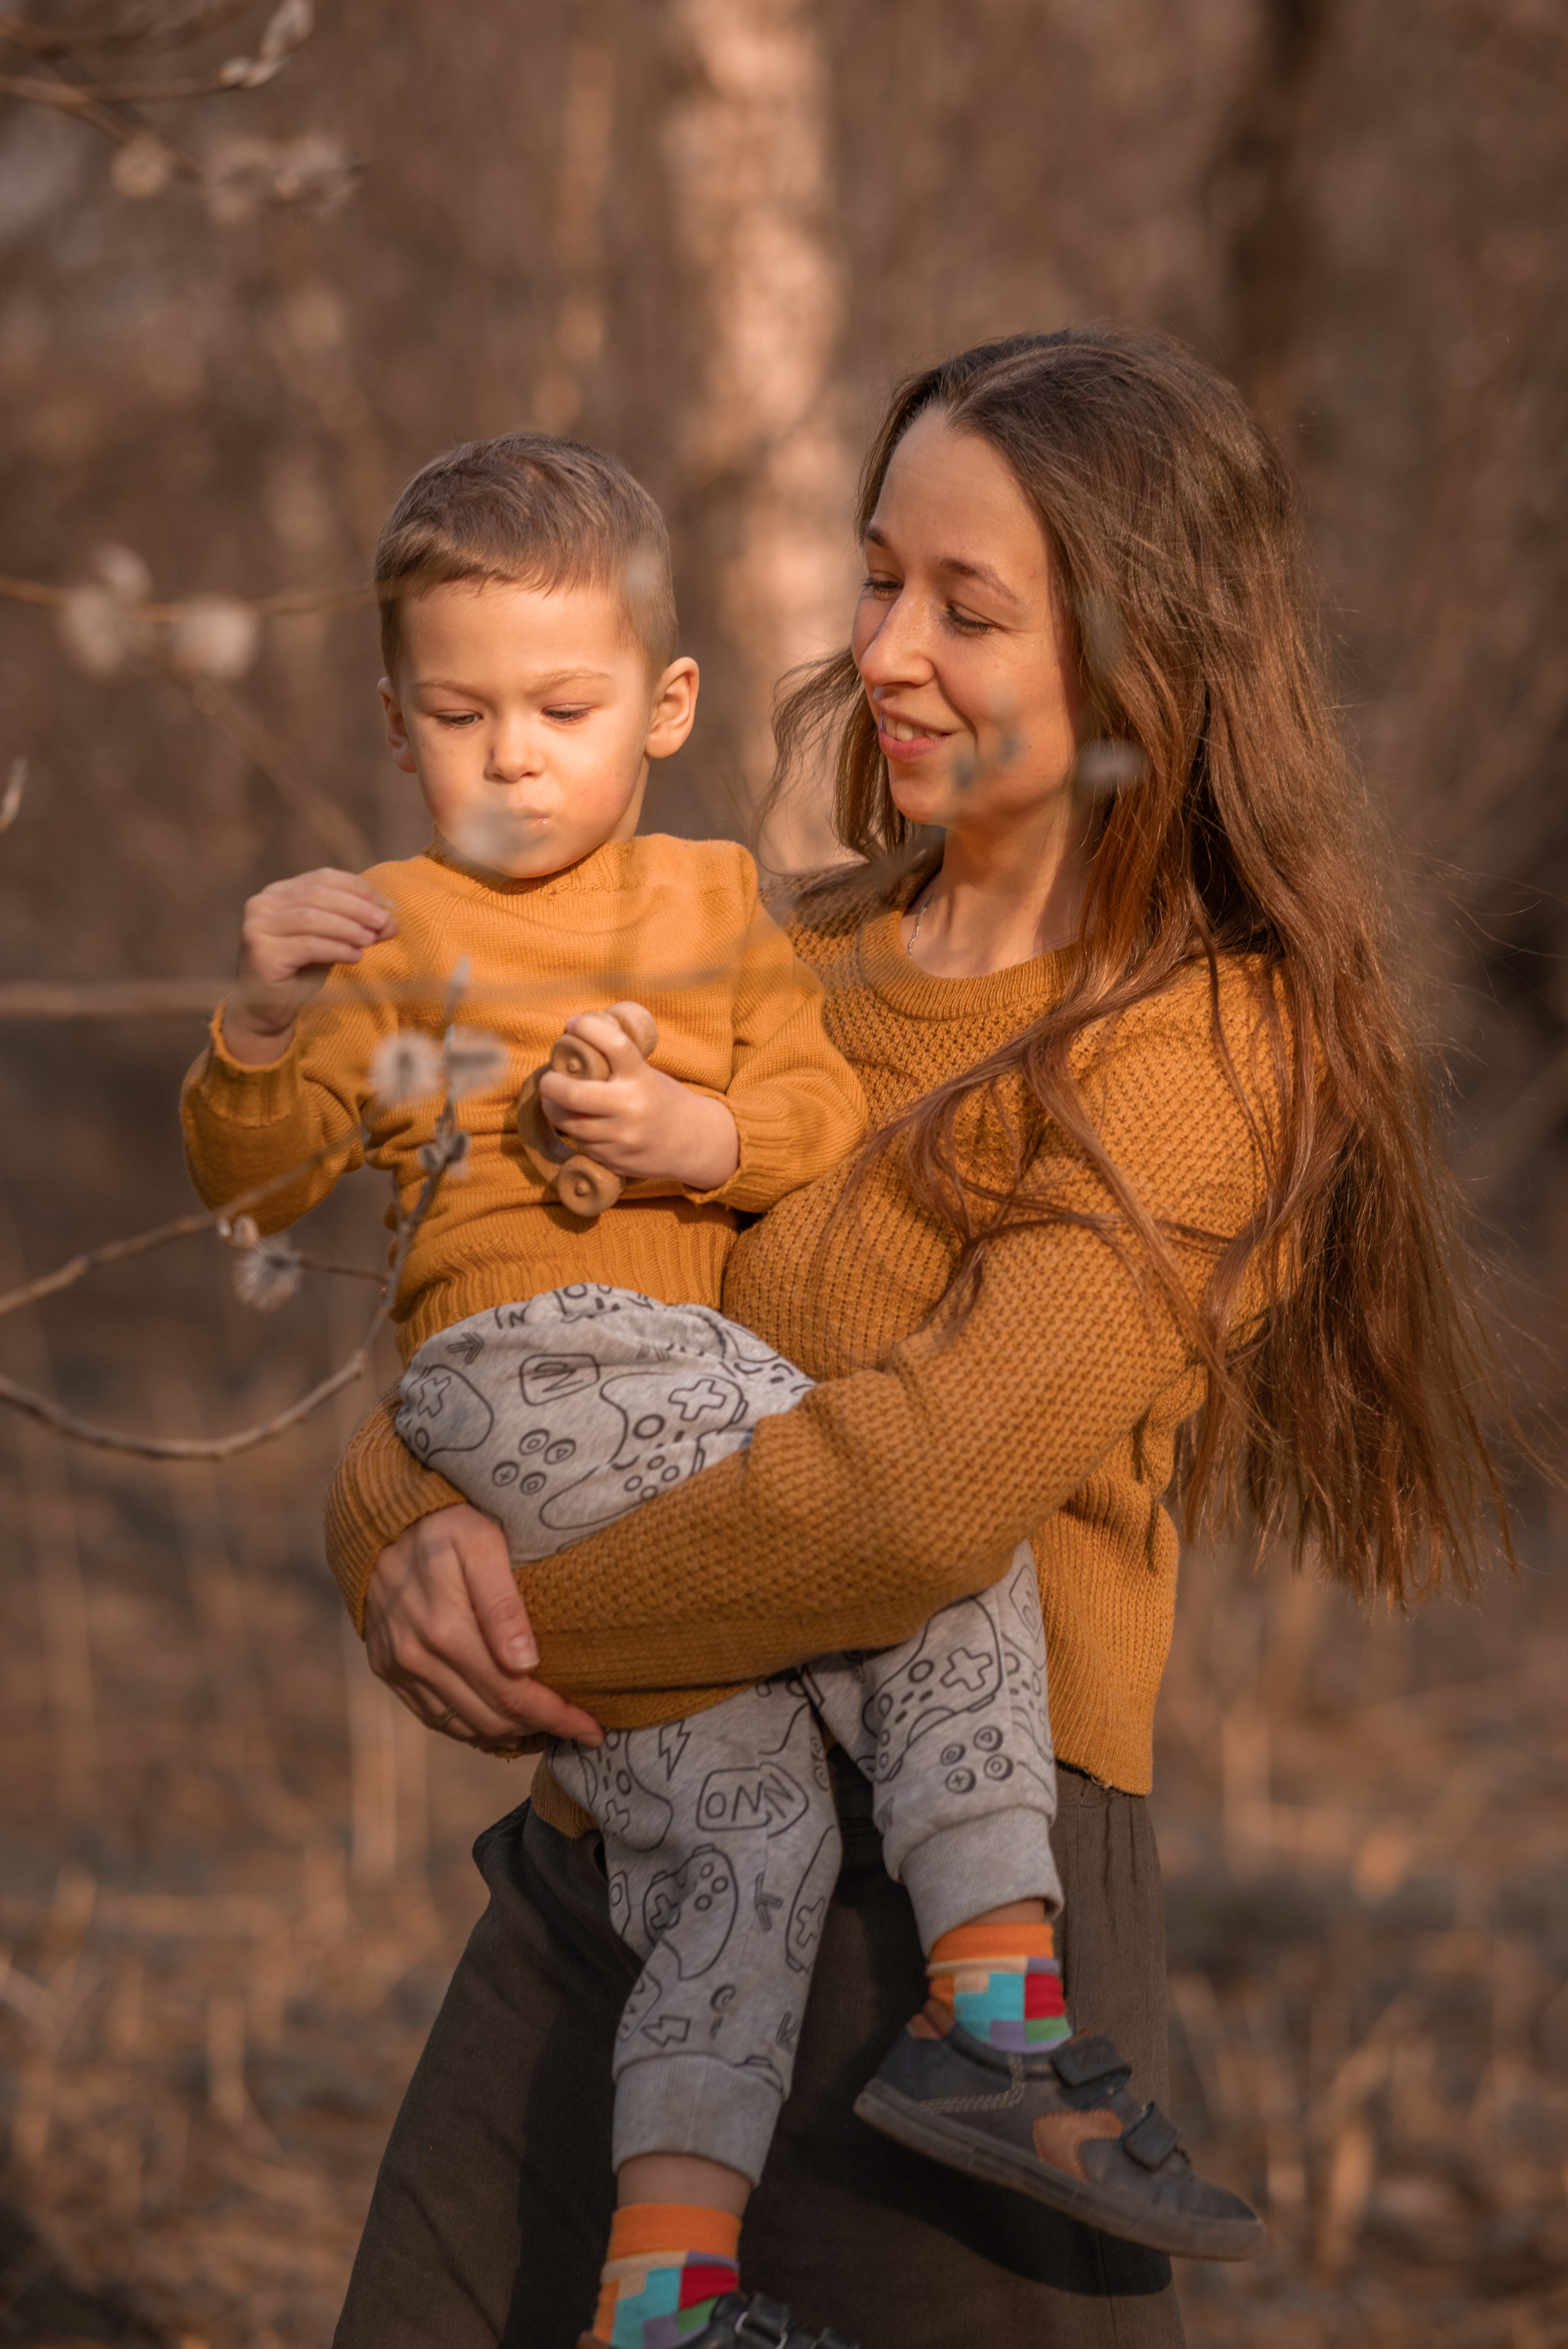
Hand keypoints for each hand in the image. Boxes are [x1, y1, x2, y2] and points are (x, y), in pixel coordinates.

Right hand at [222, 868, 397, 1066]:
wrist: (268, 1008)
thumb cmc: (301, 971)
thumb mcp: (332, 942)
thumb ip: (356, 928)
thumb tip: (391, 921)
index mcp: (279, 892)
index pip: (322, 877)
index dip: (356, 887)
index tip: (384, 904)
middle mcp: (262, 903)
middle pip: (318, 895)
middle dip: (356, 907)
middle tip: (384, 921)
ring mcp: (257, 927)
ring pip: (311, 918)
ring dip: (347, 927)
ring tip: (371, 939)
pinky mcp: (261, 952)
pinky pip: (306, 945)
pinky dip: (336, 949)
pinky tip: (355, 956)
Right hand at [362, 1503, 603, 1748]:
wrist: (381, 1520)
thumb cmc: (446, 1525)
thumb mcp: (483, 1543)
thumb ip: (503, 1603)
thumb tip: (525, 1664)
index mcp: (444, 1627)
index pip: (511, 1693)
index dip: (555, 1716)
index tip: (592, 1729)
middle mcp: (417, 1655)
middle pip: (491, 1716)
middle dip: (541, 1728)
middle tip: (579, 1729)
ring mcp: (399, 1667)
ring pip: (463, 1726)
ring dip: (509, 1733)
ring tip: (546, 1727)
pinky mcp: (387, 1670)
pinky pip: (434, 1718)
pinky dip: (472, 1729)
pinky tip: (501, 1723)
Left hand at [538, 1009, 739, 1189]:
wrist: (695, 1143)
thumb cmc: (664, 1100)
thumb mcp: (647, 1074)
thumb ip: (616, 1063)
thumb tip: (573, 1039)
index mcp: (642, 1078)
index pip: (613, 1045)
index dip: (588, 1028)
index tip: (574, 1023)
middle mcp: (631, 1108)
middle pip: (574, 1094)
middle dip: (551, 1084)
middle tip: (548, 1078)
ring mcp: (622, 1138)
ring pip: (570, 1123)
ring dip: (554, 1108)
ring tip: (555, 1099)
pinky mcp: (615, 1159)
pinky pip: (581, 1143)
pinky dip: (573, 1130)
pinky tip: (578, 1121)